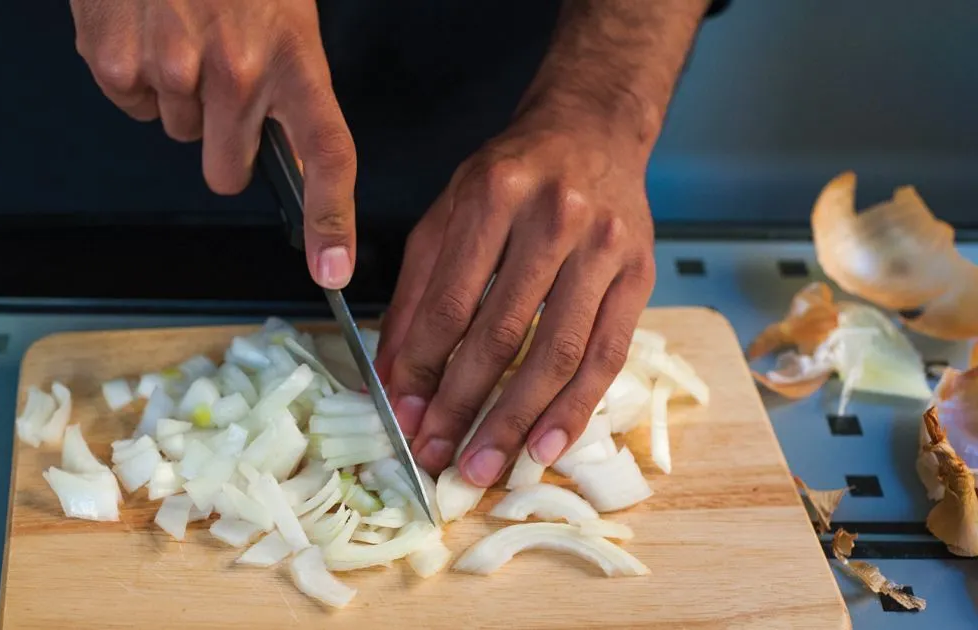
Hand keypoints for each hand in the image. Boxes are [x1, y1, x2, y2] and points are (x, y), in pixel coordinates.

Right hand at [71, 0, 356, 287]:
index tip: (332, 270)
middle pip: (226, 169)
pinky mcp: (116, 63)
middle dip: (223, 139)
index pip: (327, 153)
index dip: (333, 221)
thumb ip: (284, 78)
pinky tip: (144, 25)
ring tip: (180, 29)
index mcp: (293, 55)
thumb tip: (280, 151)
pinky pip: (131, 103)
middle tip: (220, 79)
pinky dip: (134, 74)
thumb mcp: (282, 7)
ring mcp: (172, 70)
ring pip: (176, 132)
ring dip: (178, 95)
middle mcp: (237, 72)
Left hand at [376, 114, 656, 485]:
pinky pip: (607, 355)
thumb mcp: (447, 214)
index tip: (405, 417)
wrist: (595, 129)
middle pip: (502, 333)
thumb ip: (416, 293)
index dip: (424, 368)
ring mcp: (603, 248)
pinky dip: (575, 407)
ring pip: (558, 353)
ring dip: (517, 420)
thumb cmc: (511, 176)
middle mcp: (552, 219)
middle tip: (439, 458)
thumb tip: (394, 377)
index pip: (450, 301)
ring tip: (486, 467)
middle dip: (464, 406)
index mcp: (492, 196)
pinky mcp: (639, 274)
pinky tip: (546, 445)